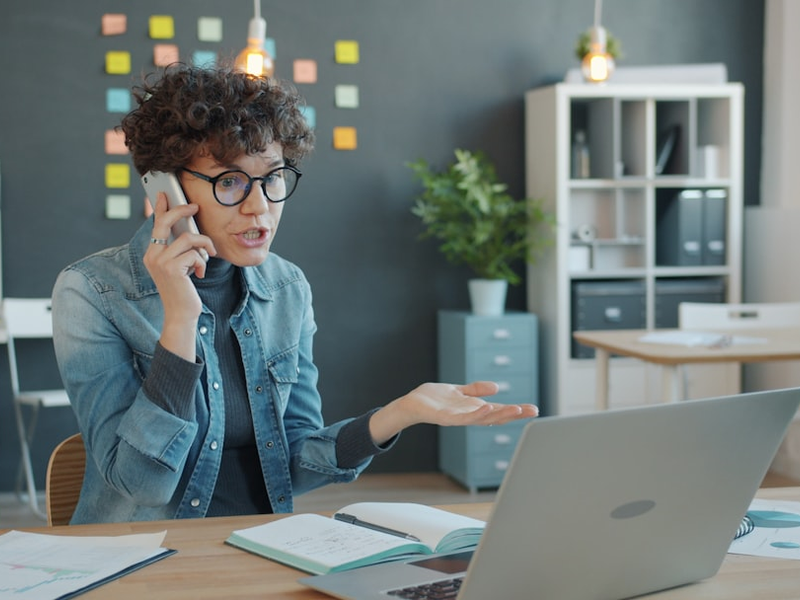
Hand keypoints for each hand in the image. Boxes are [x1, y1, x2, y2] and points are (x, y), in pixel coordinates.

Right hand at [143, 194, 215, 359]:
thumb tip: (190, 230)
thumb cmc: (183, 289)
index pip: (155, 224)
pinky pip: (194, 253)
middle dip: (181, 211)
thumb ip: (180, 249)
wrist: (181, 314)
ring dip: (203, 245)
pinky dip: (202, 262)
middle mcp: (152, 255)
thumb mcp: (180, 266)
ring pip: (188, 238)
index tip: (165, 194)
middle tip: (195, 207)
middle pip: (165, 222)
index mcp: (152, 253)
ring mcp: (160, 261)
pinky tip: (199, 274)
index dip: (161, 208)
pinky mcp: (171, 268)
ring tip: (207, 256)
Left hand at [369, 381, 537, 444]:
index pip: (499, 410)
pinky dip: (476, 414)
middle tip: (532, 411)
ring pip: (482, 418)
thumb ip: (476, 390)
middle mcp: (468, 416)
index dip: (516, 411)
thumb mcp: (460, 391)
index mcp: (473, 410)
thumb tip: (496, 387)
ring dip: (499, 414)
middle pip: (495, 416)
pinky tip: (487, 408)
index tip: (534, 409)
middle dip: (514, 414)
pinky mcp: (445, 417)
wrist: (411, 404)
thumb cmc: (434, 399)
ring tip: (514, 409)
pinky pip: (463, 417)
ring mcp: (458, 418)